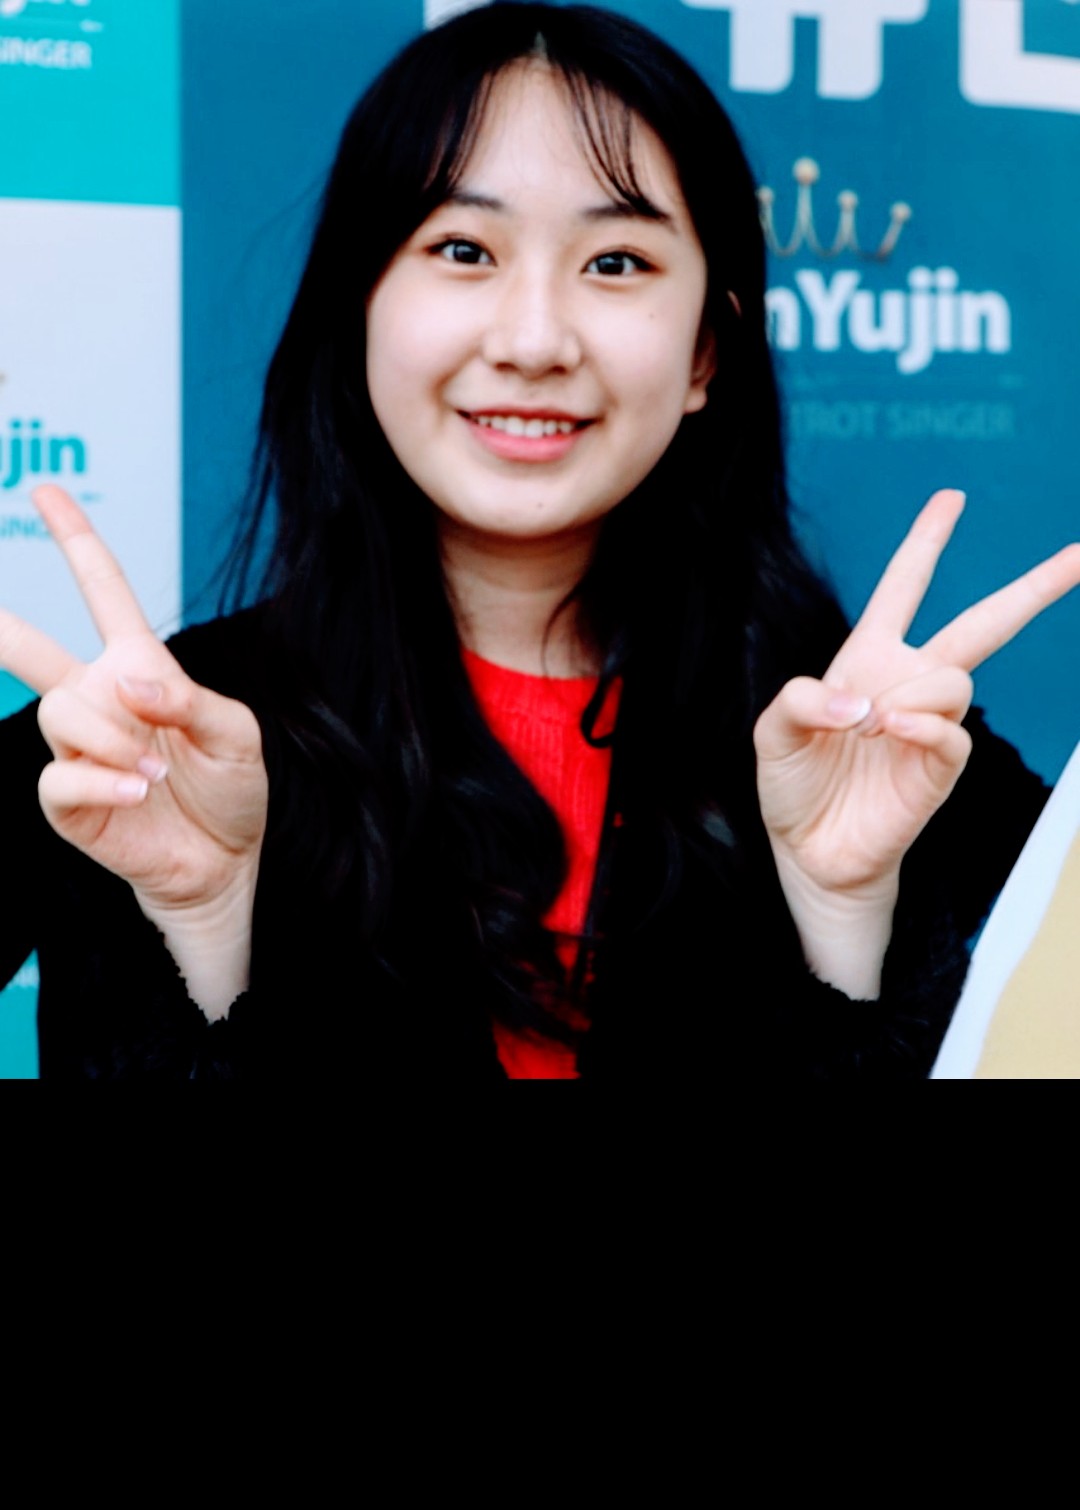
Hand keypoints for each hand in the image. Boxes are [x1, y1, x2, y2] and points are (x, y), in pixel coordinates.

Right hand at [0, 487, 267, 1009]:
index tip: (44, 492)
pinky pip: (57, 776)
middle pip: (32, 650)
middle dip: (1, 627)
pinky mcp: (68, 800)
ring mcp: (78, 749)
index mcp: (140, 668)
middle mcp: (99, 700)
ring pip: (57, 712)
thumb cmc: (232, 789)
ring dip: (110, 739)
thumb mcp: (235, 732)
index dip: (76, 540)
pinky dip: (101, 782)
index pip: (104, 593)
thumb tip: (128, 680)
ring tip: (154, 770)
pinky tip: (137, 792)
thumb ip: (188, 698)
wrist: (227, 861)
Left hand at [754, 490, 1079, 993]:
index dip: (926, 542)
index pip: (902, 587)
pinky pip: (955, 731)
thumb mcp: (772, 731)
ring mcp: (929, 723)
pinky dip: (925, 724)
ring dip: (914, 693)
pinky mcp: (940, 767)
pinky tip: (893, 730)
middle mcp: (907, 682)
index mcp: (867, 657)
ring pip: (957, 679)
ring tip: (872, 725)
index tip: (952, 498)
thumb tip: (867, 701)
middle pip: (983, 623)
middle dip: (1033, 587)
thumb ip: (803, 698)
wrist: (809, 850)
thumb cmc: (794, 785)